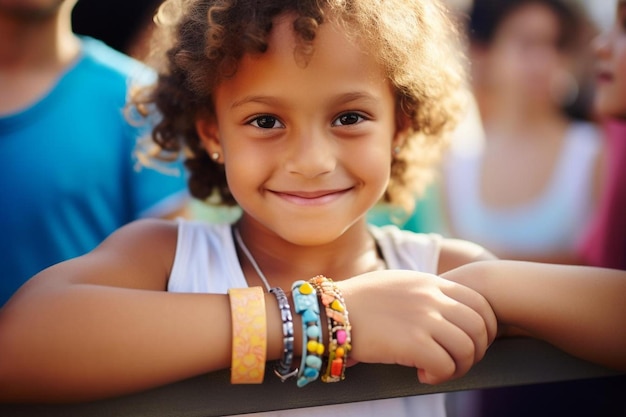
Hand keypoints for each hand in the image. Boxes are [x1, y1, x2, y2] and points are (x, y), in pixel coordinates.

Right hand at [337, 270, 496, 383]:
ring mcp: (424, 319)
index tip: (472, 342)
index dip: (486, 328)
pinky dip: (440, 376)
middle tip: (457, 361)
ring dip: (459, 367)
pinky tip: (423, 375)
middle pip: (480, 327)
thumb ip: (426, 291)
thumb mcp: (399, 283)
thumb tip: (445, 309)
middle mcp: (432, 298)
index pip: (481, 303)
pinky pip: (446, 365)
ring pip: (468, 349)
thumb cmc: (360, 300)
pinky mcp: (412, 343)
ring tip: (439, 370)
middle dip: (477, 351)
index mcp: (431, 283)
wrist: (329, 311)